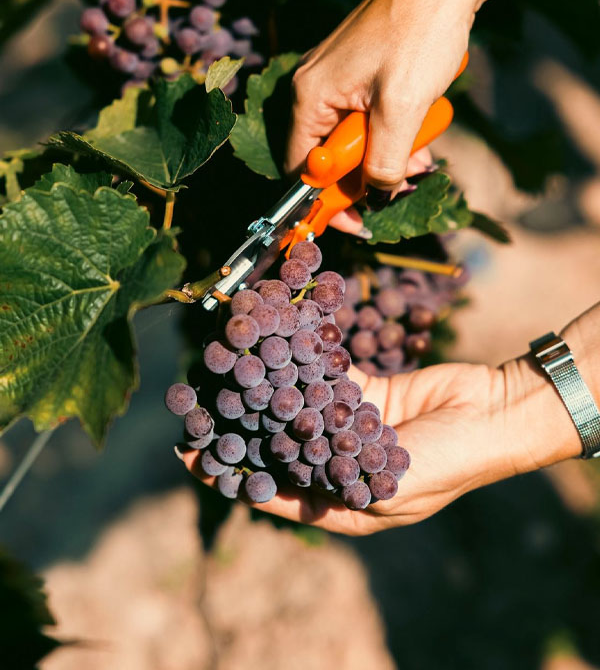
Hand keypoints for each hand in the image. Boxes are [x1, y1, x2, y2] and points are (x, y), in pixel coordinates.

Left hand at [182, 357, 580, 535]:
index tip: (191, 457)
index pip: (275, 490)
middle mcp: (339, 463)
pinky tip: (269, 339)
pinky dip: (298, 358)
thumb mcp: (385, 486)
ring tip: (225, 364)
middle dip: (239, 422)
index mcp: (343, 504)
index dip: (233, 474)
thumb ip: (327, 479)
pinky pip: (322, 373)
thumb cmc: (447, 462)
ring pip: (295, 403)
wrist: (493, 412)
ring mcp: (349, 423)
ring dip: (264, 384)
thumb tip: (260, 474)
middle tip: (195, 403)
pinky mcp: (362, 389)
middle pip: (277, 442)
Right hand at [285, 0, 475, 234]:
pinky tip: (420, 128)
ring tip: (422, 154)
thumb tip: (376, 195)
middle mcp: (314, 88)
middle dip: (367, 176)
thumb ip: (383, 161)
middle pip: (329, 156)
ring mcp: (336, 77)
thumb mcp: (402, 109)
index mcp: (310, 96)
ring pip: (353, 138)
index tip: (358, 221)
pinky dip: (392, 130)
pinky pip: (367, 116)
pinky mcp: (359, 71)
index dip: (327, 200)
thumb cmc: (420, 36)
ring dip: (387, 154)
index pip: (301, 168)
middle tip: (405, 181)